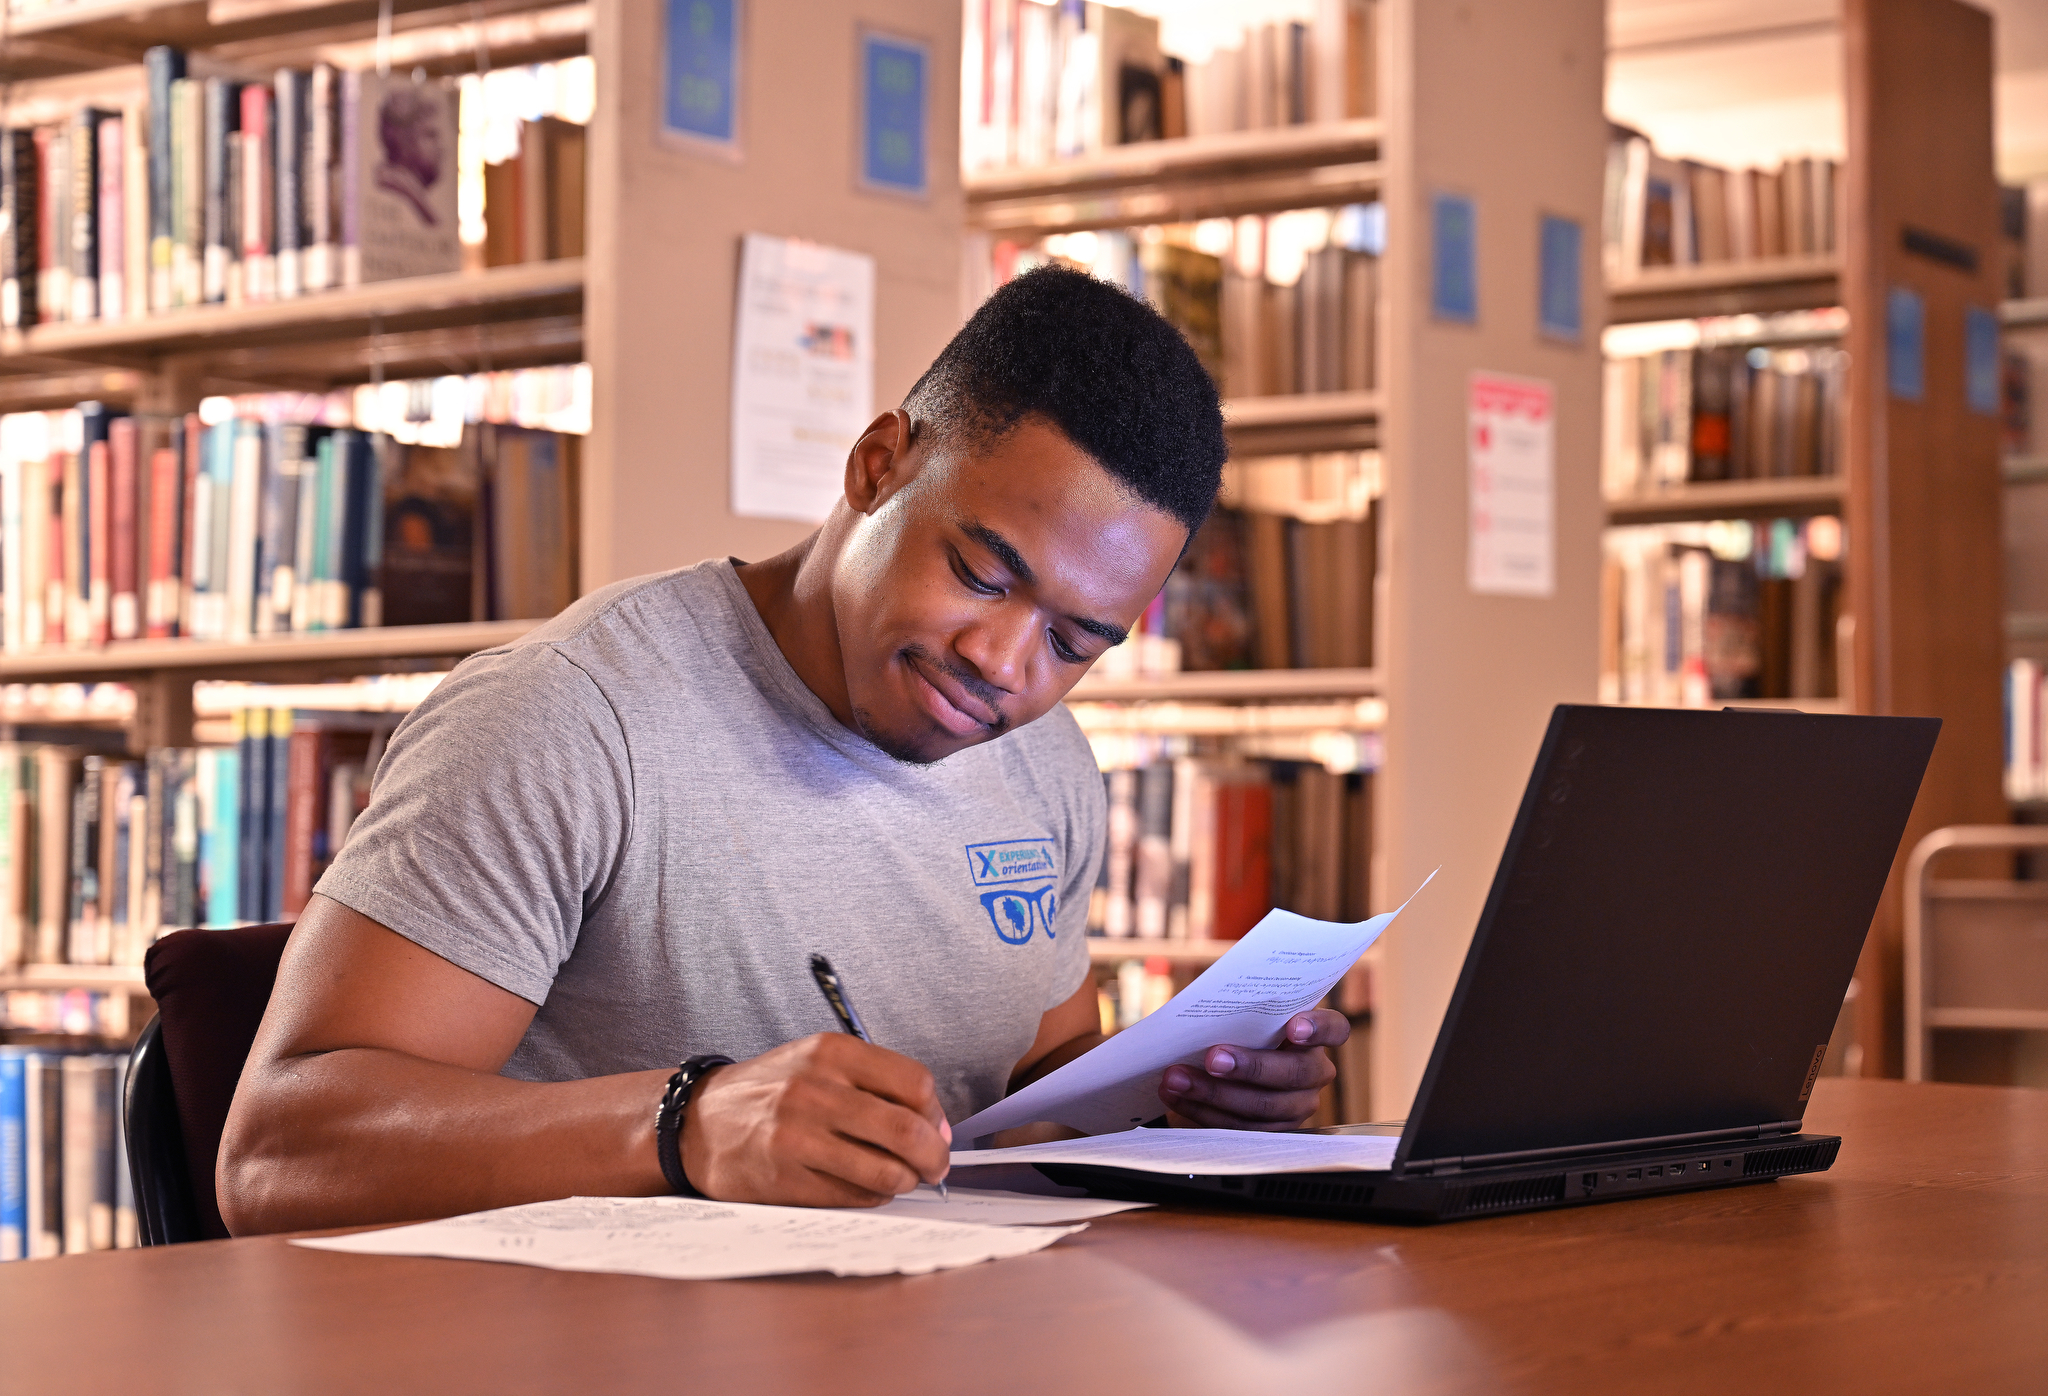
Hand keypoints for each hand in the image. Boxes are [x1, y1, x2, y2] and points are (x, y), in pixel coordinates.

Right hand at [680, 1034, 952, 1205]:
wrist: (699, 1122)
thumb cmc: (771, 1092)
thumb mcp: (818, 1062)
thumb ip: (876, 1083)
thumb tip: (936, 1127)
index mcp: (832, 1052)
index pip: (914, 1083)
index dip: (935, 1113)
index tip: (935, 1129)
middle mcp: (816, 1090)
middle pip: (907, 1130)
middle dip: (934, 1157)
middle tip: (935, 1167)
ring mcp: (799, 1136)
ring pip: (886, 1171)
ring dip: (906, 1181)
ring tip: (901, 1178)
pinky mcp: (786, 1178)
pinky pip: (854, 1196)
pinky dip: (873, 1196)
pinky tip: (865, 1186)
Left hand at [1158, 1009, 1346, 1130]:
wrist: (1218, 1062)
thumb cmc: (1234, 1029)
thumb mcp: (1242, 1015)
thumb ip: (1240, 1010)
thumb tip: (1207, 1008)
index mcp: (1314, 1037)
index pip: (1334, 1029)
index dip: (1318, 1028)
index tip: (1294, 1026)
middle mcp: (1312, 1073)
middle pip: (1293, 1073)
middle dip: (1250, 1067)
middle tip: (1212, 1058)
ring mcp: (1294, 1106)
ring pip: (1262, 1106)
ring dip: (1213, 1093)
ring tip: (1177, 1078)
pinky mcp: (1268, 1131)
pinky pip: (1239, 1128)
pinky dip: (1202, 1111)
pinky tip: (1177, 1097)